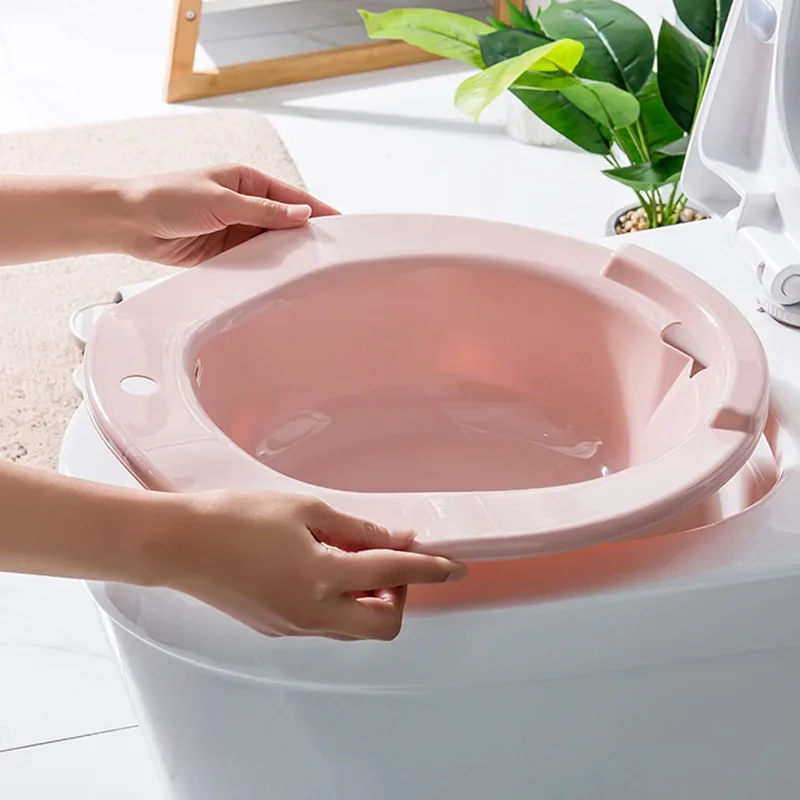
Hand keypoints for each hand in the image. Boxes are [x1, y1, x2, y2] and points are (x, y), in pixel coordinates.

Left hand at [118, 163, 337, 266]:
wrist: (129, 221)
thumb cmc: (167, 197)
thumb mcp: (221, 200)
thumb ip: (263, 211)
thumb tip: (301, 214)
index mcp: (247, 181)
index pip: (292, 198)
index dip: (318, 211)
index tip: (342, 224)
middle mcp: (245, 206)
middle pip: (285, 224)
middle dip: (305, 238)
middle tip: (329, 255)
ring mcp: (236, 231)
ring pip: (271, 246)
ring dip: (284, 257)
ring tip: (308, 271)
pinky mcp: (225, 254)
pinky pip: (253, 263)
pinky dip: (265, 270)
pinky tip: (278, 279)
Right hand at [165, 492, 466, 640]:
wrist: (180, 544)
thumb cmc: (234, 518)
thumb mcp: (305, 510)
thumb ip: (357, 528)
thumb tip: (395, 537)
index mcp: (321, 578)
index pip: (394, 574)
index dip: (430, 568)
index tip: (453, 565)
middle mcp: (312, 613)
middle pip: (384, 624)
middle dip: (400, 594)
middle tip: (390, 559)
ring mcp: (294, 627)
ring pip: (355, 628)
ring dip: (370, 600)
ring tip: (353, 560)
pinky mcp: (278, 629)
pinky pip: (327, 624)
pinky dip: (341, 602)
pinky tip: (325, 570)